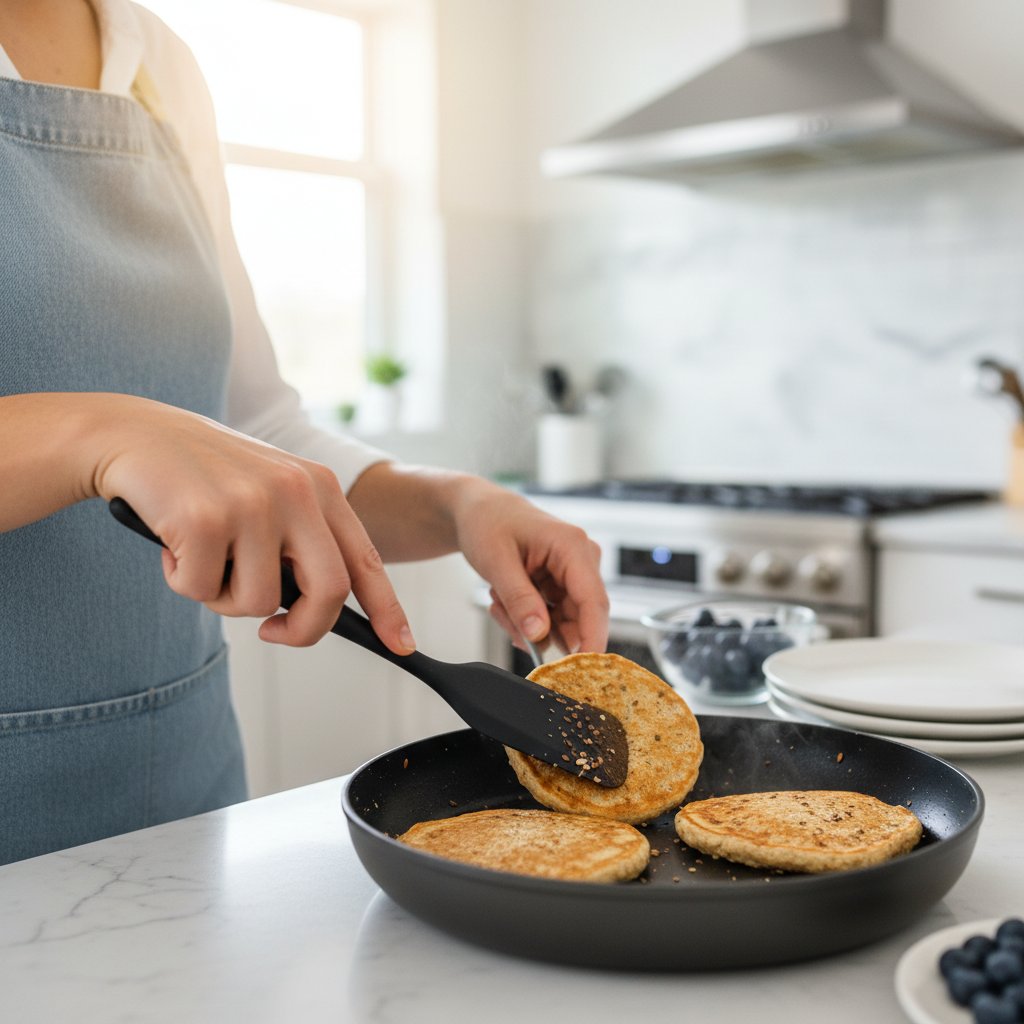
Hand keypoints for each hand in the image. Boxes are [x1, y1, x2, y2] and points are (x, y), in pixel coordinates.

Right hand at [89, 395, 413, 651]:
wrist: (132, 433)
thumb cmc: (202, 475)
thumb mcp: (268, 493)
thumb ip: (300, 540)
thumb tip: (317, 609)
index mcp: (320, 486)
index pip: (366, 558)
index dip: (387, 607)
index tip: (401, 642)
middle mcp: (296, 491)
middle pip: (329, 592)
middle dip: (303, 630)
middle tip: (273, 632)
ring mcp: (253, 503)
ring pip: (258, 602)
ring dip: (223, 598)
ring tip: (201, 557)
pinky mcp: (205, 519)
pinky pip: (202, 591)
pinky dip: (181, 581)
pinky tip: (170, 543)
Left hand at [449, 481, 608, 655]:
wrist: (478, 510)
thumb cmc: (488, 521)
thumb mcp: (496, 561)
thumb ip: (520, 599)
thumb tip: (539, 634)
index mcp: (572, 546)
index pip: (594, 602)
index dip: (593, 639)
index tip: (583, 671)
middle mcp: (581, 559)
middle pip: (580, 618)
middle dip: (544, 632)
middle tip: (508, 624)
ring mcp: (574, 573)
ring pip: (563, 622)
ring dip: (529, 625)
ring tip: (500, 603)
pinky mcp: (563, 584)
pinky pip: (552, 617)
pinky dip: (527, 619)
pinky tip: (505, 602)